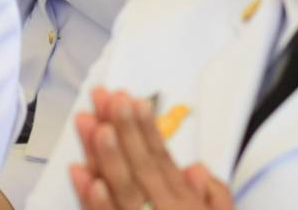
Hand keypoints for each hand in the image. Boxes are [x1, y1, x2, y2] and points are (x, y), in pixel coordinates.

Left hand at [68, 88, 233, 209]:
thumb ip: (215, 196)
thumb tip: (194, 166)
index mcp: (185, 205)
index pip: (163, 159)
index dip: (146, 128)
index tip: (132, 99)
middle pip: (141, 167)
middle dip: (123, 129)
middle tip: (107, 97)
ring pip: (122, 189)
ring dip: (105, 155)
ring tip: (91, 123)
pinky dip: (94, 201)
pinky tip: (82, 175)